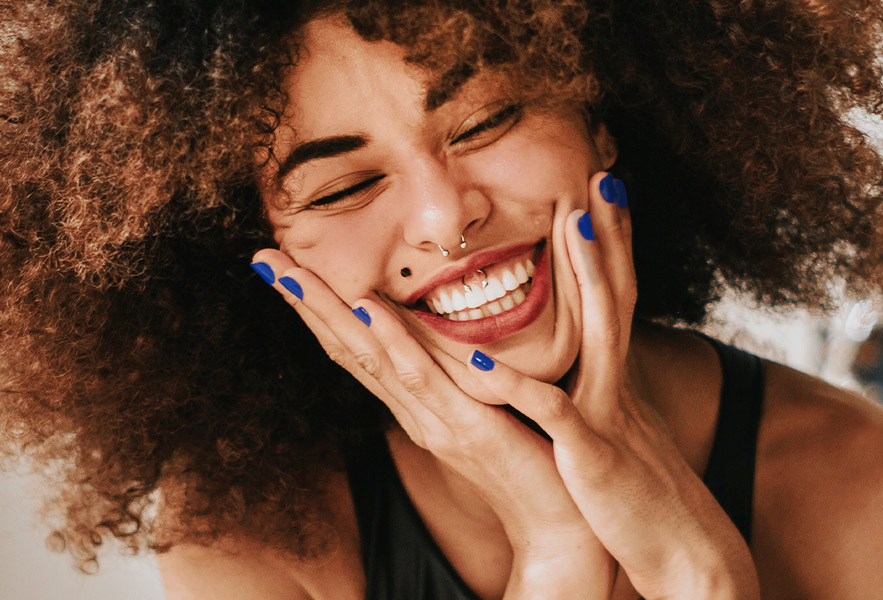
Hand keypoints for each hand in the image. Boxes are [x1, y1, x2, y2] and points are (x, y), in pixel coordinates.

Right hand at [252, 248, 613, 595]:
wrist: (559, 522)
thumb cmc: (532, 460)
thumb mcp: (488, 406)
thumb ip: (463, 374)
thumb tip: (445, 334)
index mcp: (418, 403)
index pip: (358, 347)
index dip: (320, 307)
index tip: (285, 264)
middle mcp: (415, 410)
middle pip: (348, 348)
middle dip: (304, 302)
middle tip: (261, 257)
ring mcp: (436, 419)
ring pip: (371, 357)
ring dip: (328, 312)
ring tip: (291, 272)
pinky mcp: (469, 428)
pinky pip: (425, 380)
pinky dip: (394, 344)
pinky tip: (370, 311)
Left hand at [470, 173, 760, 598]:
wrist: (687, 558)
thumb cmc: (643, 504)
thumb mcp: (622, 438)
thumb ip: (603, 399)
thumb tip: (593, 373)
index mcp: (616, 382)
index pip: (616, 299)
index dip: (611, 245)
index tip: (602, 192)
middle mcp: (617, 387)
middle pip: (618, 295)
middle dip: (610, 235)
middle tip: (603, 174)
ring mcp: (609, 416)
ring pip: (599, 335)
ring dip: (589, 279)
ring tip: (572, 227)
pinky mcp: (592, 456)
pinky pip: (554, 413)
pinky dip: (519, 385)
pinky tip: (482, 359)